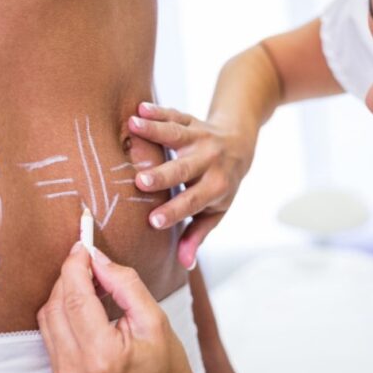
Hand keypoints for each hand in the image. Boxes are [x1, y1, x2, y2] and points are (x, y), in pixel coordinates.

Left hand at [37, 242, 209, 372]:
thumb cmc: (165, 367)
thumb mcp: (155, 319)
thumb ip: (125, 285)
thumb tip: (98, 259)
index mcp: (103, 355)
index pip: (76, 298)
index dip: (76, 265)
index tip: (84, 245)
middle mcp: (75, 368)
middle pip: (57, 304)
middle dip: (70, 275)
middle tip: (89, 258)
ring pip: (47, 316)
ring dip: (64, 291)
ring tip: (91, 280)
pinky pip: (50, 331)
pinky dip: (63, 309)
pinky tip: (84, 301)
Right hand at [129, 103, 254, 268]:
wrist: (240, 142)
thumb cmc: (222, 183)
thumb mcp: (216, 210)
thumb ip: (198, 234)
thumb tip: (184, 264)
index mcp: (217, 187)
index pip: (195, 202)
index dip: (176, 212)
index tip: (153, 221)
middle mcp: (210, 161)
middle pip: (185, 169)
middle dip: (164, 175)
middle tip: (141, 181)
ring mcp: (201, 138)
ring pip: (178, 134)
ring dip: (155, 130)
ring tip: (133, 126)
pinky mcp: (192, 120)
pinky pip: (175, 114)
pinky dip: (158, 110)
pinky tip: (139, 108)